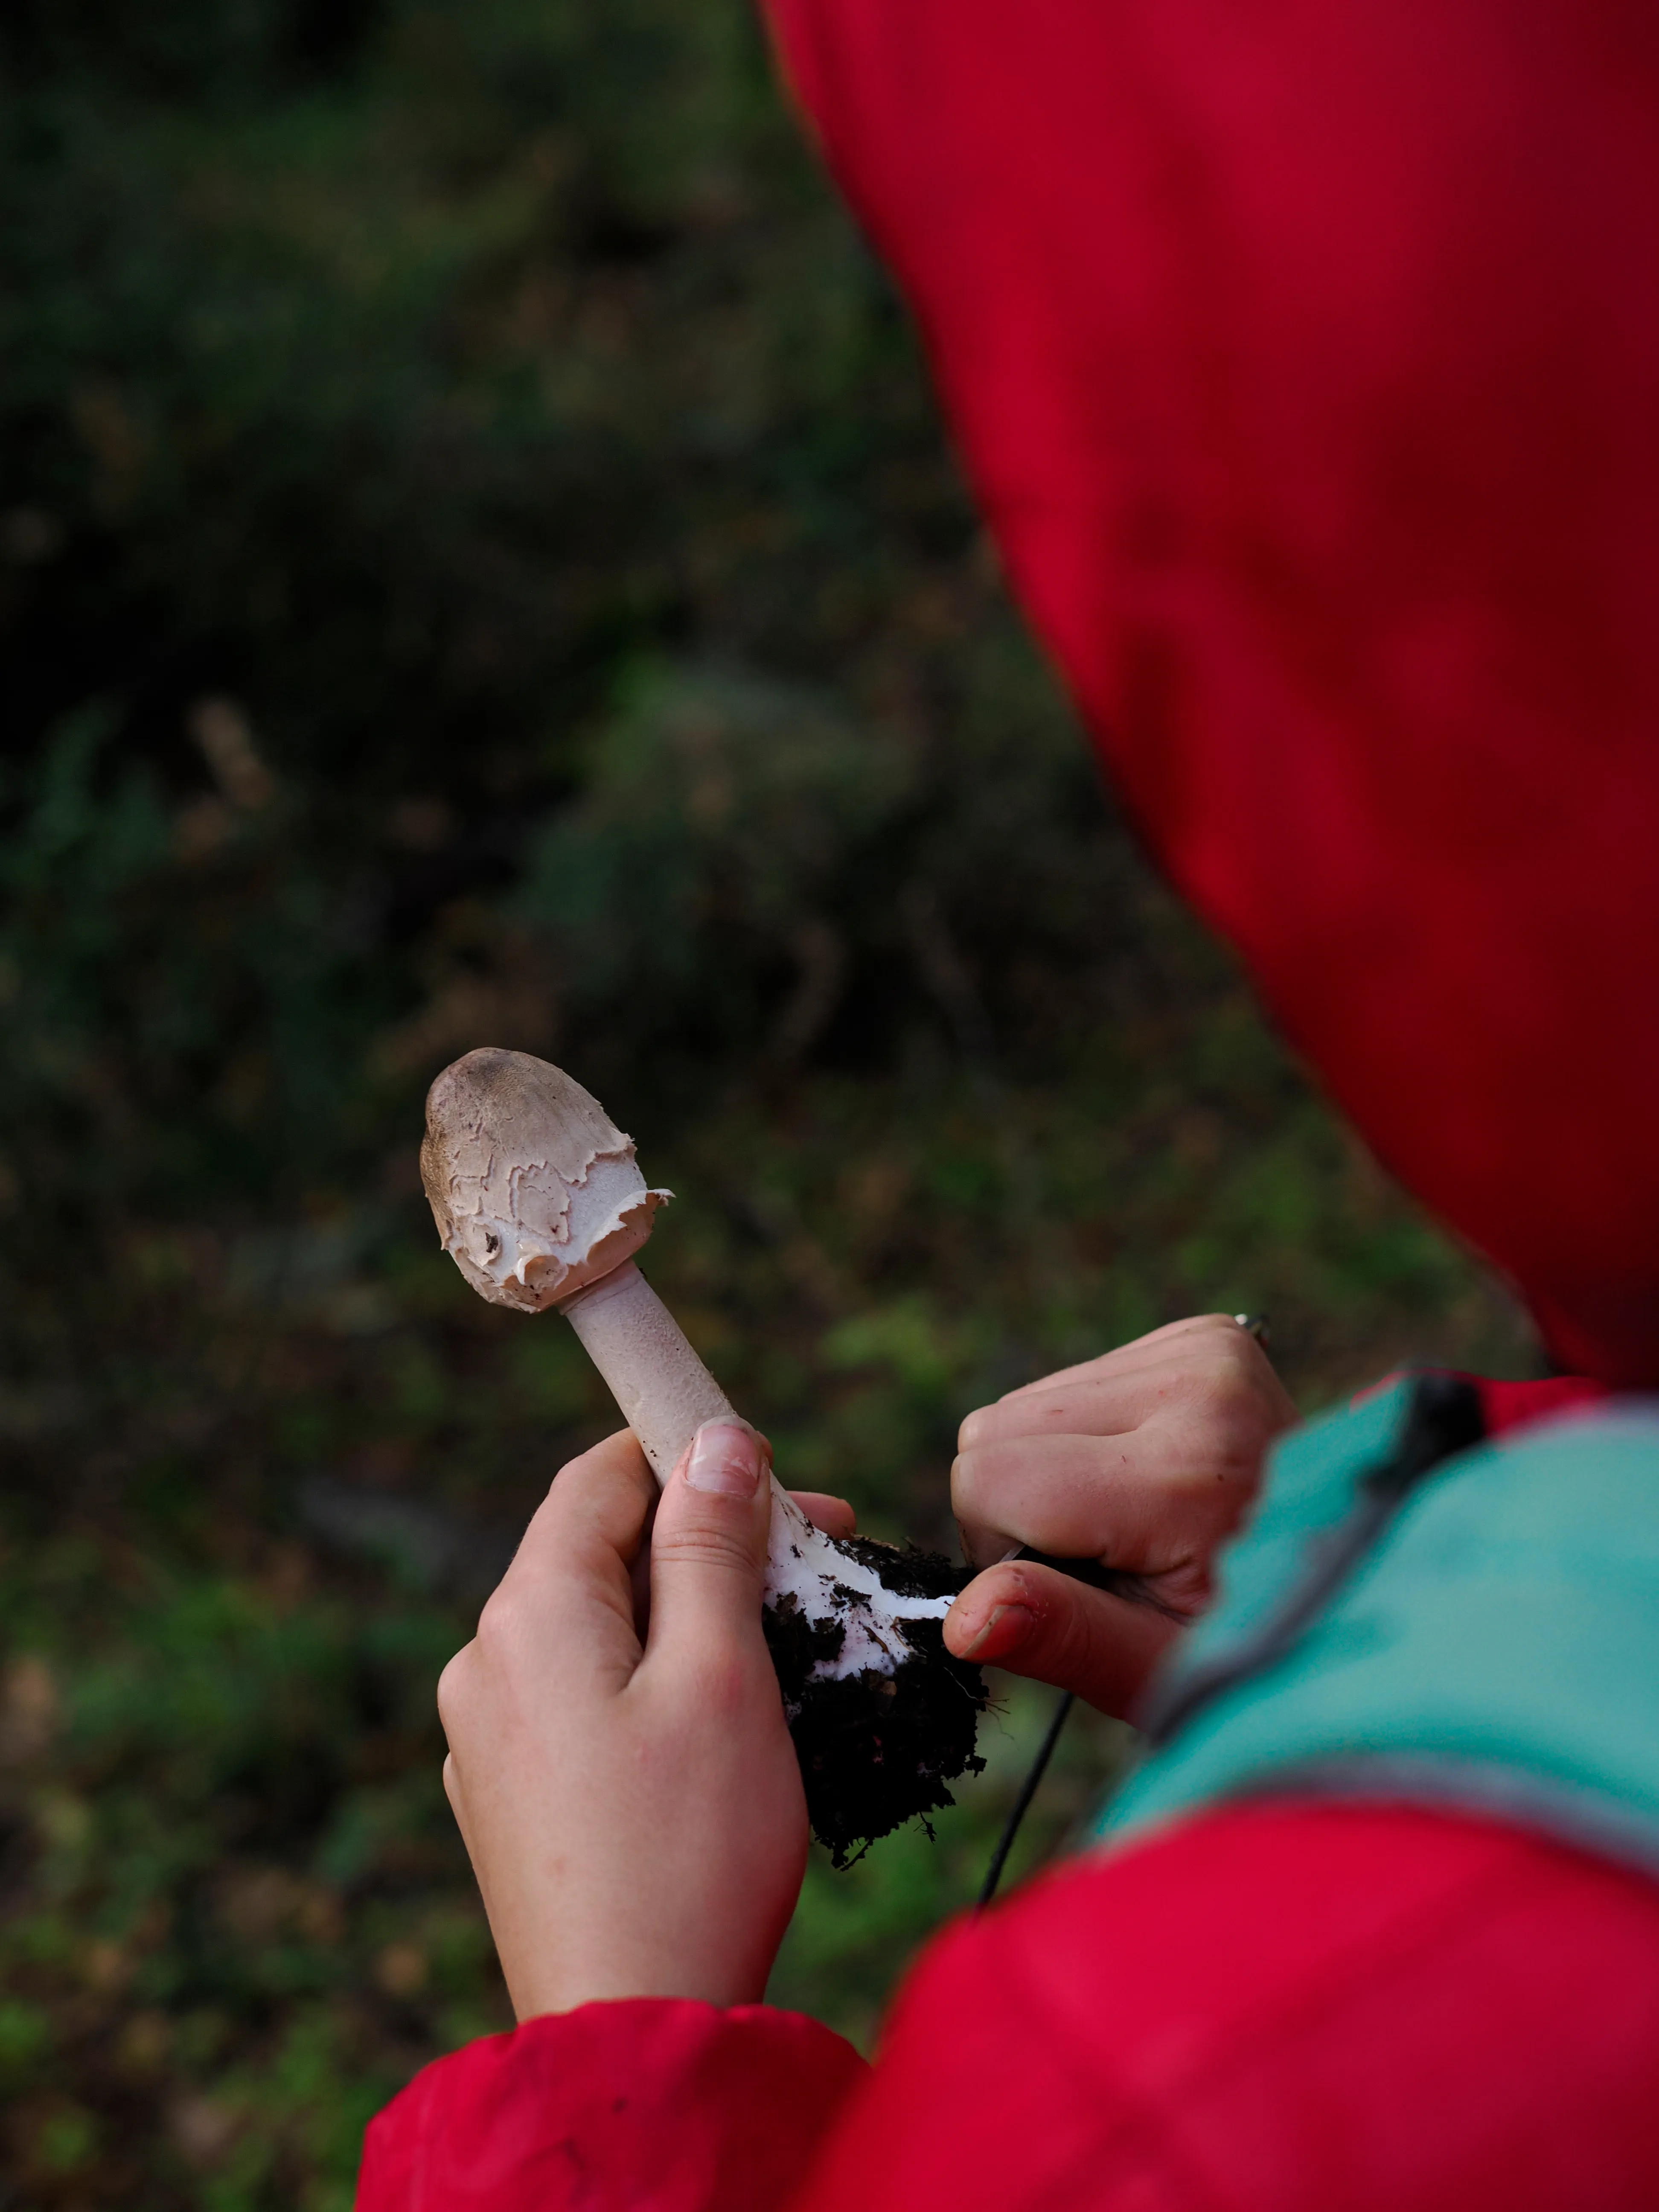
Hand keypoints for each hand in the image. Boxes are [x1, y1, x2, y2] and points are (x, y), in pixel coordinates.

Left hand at [437, 1422, 821, 2020]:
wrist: (631, 2035)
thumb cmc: (690, 1851)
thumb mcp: (721, 1673)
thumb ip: (710, 1546)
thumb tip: (716, 1441)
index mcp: (528, 1615)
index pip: (601, 1477)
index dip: (692, 1457)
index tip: (783, 1481)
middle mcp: (486, 1664)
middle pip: (602, 1553)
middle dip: (709, 1542)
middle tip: (818, 1561)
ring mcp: (490, 1738)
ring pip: (601, 1629)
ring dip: (690, 1615)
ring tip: (789, 1644)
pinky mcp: (512, 1800)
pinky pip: (585, 1699)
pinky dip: (656, 1682)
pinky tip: (727, 1722)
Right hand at [944, 1315, 1296, 1716]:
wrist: (1350, 1583)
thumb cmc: (1240, 1642)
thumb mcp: (1151, 1669)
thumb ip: (1059, 1633)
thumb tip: (961, 1619)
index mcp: (1186, 1472)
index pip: (990, 1476)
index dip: (1003, 1548)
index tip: (1079, 1587)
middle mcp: (1198, 1385)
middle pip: (995, 1430)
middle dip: (1023, 1506)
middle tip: (1113, 1557)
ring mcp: (1204, 1349)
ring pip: (1023, 1404)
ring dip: (1056, 1470)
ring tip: (1139, 1522)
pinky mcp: (1202, 1335)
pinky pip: (1071, 1382)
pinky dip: (1089, 1439)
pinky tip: (1150, 1480)